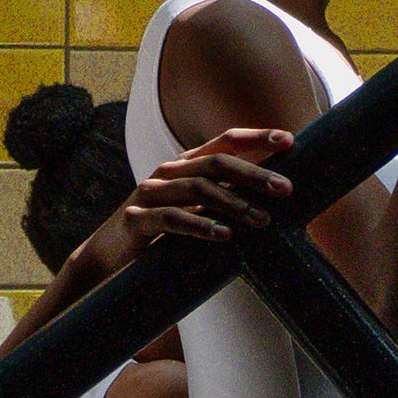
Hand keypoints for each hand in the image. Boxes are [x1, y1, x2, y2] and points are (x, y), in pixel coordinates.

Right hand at [85, 127, 294, 270]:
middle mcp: (168, 173)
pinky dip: (200, 226)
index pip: (224, 143)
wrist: (108, 259)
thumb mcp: (197, 211)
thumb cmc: (162, 234)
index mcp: (186, 166)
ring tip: (262, 219)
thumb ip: (226, 200)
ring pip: (197, 189)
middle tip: (286, 189)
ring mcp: (149, 194)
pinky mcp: (135, 221)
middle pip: (216, 163)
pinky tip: (224, 235)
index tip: (289, 139)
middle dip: (254, 174)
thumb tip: (276, 202)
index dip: (256, 138)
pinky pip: (171, 219)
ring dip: (234, 203)